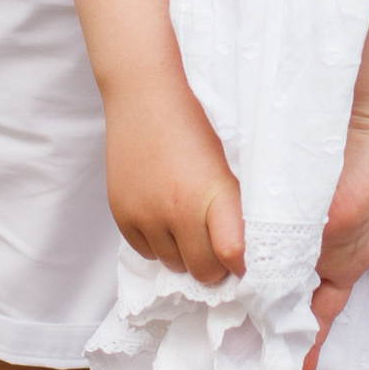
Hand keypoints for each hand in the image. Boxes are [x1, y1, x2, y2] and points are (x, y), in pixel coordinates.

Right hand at [107, 85, 245, 284]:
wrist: (145, 99)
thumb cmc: (192, 129)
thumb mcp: (224, 167)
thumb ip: (231, 210)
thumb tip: (239, 252)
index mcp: (214, 194)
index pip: (232, 254)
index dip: (242, 266)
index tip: (245, 265)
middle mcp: (180, 210)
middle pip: (203, 271)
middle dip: (215, 268)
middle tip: (217, 253)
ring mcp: (148, 215)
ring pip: (174, 265)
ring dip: (185, 256)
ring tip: (189, 232)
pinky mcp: (123, 215)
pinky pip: (146, 253)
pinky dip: (159, 246)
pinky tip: (165, 223)